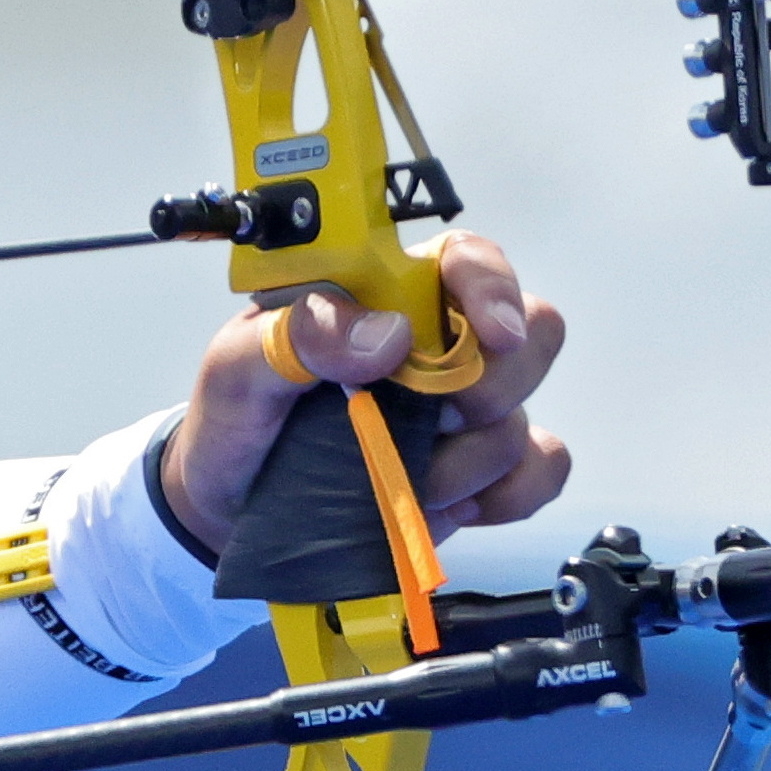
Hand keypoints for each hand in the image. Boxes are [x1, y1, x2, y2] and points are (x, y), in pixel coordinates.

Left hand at [159, 232, 569, 557]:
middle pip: (530, 332)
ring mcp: (464, 411)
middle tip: (425, 420)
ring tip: (396, 477)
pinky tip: (450, 505)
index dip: (491, 285)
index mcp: (384, 297)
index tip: (489, 332)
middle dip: (486, 386)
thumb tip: (388, 335)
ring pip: (520, 418)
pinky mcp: (481, 473)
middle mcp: (438, 345)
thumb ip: (298, 334)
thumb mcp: (237, 369)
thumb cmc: (237, 423)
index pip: (466, 259)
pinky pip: (541, 469)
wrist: (229, 512)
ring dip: (462, 462)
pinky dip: (507, 494)